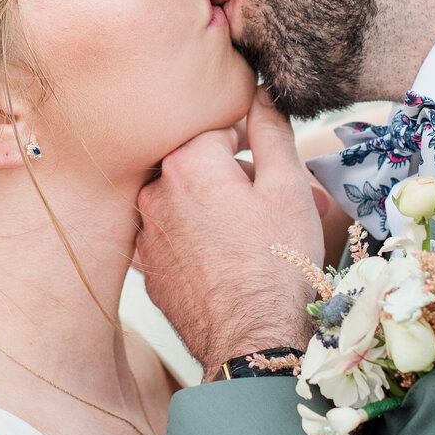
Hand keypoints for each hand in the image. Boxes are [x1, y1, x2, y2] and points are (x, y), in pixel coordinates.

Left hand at [135, 90, 324, 373]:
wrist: (253, 340)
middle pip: (199, 166)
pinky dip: (198, 241)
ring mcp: (146, 234)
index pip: (219, 128)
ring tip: (257, 235)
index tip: (272, 164)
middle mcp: (155, 193)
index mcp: (187, 162)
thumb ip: (272, 130)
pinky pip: (174, 239)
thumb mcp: (288, 186)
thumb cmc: (277, 263)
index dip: (252, 143)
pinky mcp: (148, 270)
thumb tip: (261, 95)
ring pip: (186, 203)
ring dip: (217, 210)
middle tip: (275, 204)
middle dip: (236, 178)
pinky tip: (229, 261)